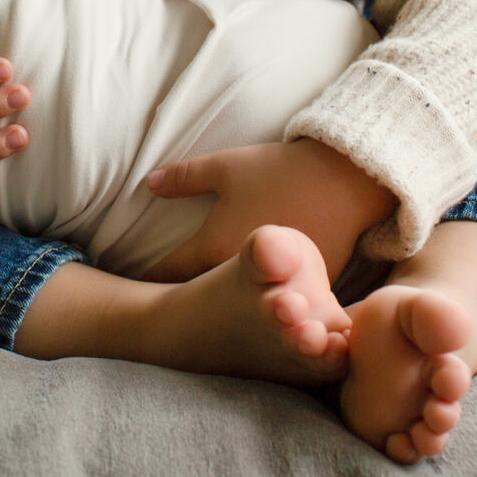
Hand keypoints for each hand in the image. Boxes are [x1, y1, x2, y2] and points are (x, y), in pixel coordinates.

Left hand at [141, 138, 396, 282]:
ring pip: (239, 303)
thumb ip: (183, 178)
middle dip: (179, 296)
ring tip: (204, 309)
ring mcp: (276, 290)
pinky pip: (274, 303)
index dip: (146, 276)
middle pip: (199, 294)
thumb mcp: (226, 166)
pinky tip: (255, 301)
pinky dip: (260, 301)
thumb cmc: (281, 171)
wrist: (347, 181)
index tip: (129, 280)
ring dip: (224, 303)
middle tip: (155, 302)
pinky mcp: (305, 294)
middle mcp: (241, 279)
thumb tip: (148, 183)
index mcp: (214, 247)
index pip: (166, 272)